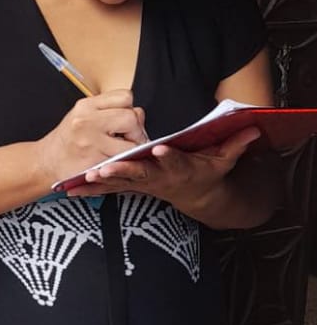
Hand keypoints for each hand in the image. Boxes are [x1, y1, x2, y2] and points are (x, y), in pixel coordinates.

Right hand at [36, 90, 148, 191]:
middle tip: (130, 140)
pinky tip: (116, 162)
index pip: (125, 97)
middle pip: (131, 117)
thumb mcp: (83, 116)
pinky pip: (123, 161)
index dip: (130, 109)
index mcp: (86, 106)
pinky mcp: (94, 161)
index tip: (125, 122)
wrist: (45, 161)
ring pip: (132, 142)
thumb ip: (109, 111)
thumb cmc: (67, 140)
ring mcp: (90, 142)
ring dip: (134, 149)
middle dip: (136, 130)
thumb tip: (138, 114)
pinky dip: (125, 163)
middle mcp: (86, 120)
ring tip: (124, 152)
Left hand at [66, 127, 260, 212]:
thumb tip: (253, 128)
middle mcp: (159, 179)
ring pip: (120, 183)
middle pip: (140, 175)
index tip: (159, 148)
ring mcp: (143, 185)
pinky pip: (109, 188)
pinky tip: (71, 188)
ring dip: (101, 181)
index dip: (168, 156)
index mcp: (180, 169)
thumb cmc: (207, 174)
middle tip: (105, 168)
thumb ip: (234, 145)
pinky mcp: (131, 187)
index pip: (175, 161)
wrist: (196, 197)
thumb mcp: (223, 160)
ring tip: (83, 178)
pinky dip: (91, 188)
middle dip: (123, 171)